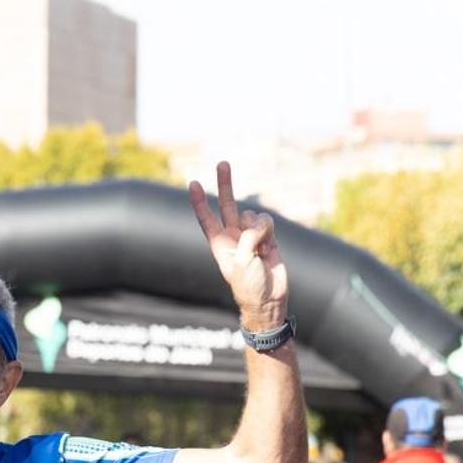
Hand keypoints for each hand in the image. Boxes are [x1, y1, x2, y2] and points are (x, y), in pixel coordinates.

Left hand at [188, 162, 288, 328]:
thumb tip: (258, 224)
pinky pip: (268, 222)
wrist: (269, 299)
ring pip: (254, 215)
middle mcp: (233, 236)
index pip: (206, 217)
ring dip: (258, 227)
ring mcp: (251, 236)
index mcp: (219, 244)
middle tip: (222, 163)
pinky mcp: (268, 237)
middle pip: (227, 204)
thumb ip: (247, 239)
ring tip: (259, 249)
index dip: (199, 201)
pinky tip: (269, 247)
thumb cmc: (248, 286)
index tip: (193, 183)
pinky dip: (269, 231)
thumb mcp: (240, 263)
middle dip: (225, 183)